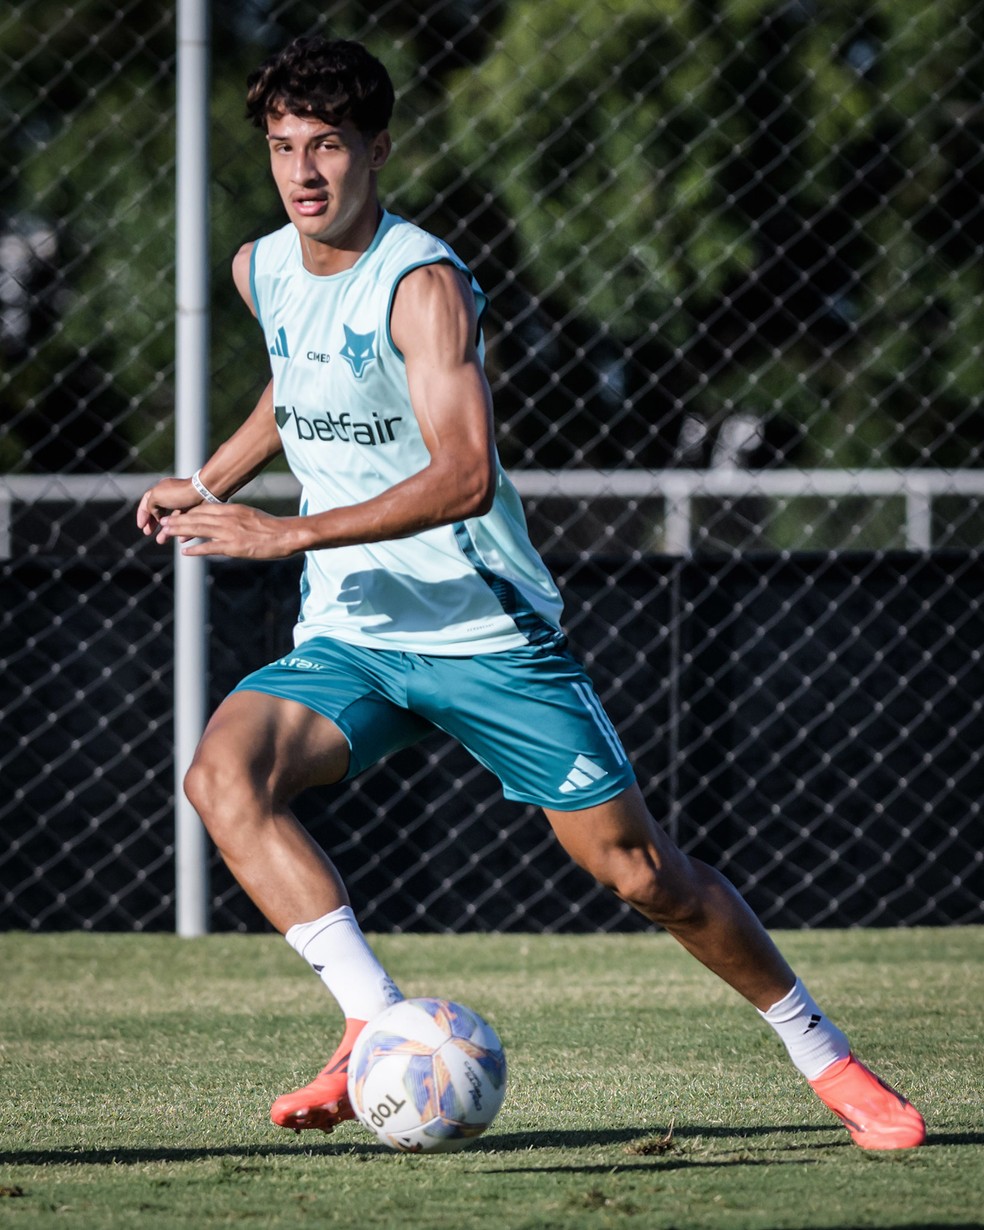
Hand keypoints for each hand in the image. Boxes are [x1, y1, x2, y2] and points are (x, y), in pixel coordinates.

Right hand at [136, 477, 201, 543]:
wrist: (204, 492)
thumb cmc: (179, 493)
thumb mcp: (157, 497)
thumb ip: (150, 506)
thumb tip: (156, 517)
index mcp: (161, 490)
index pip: (147, 502)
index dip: (142, 514)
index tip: (141, 526)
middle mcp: (172, 496)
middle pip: (159, 511)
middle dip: (153, 524)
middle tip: (148, 534)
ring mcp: (184, 503)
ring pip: (172, 520)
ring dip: (166, 531)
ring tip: (160, 541)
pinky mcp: (196, 511)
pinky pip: (187, 523)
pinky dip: (182, 531)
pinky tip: (179, 539)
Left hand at [158, 503, 302, 559]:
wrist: (286, 534)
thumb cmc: (273, 527)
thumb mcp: (252, 516)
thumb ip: (237, 518)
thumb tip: (229, 521)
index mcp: (233, 509)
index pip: (205, 509)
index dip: (188, 512)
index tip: (177, 514)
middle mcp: (228, 518)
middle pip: (197, 517)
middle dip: (179, 520)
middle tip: (164, 522)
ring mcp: (230, 532)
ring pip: (199, 529)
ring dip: (181, 531)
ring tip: (166, 533)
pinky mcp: (234, 546)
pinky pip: (210, 547)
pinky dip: (196, 549)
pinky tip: (184, 551)